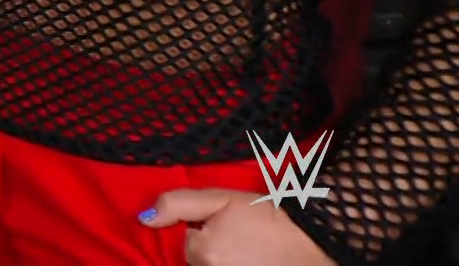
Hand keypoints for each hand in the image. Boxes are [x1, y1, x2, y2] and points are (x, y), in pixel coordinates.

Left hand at [141, 189, 334, 264]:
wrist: (314, 241)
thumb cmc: (267, 217)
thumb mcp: (221, 200)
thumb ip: (178, 205)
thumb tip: (144, 218)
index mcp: (204, 252)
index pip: (186, 243)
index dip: (203, 231)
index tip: (226, 226)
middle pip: (196, 261)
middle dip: (212, 250)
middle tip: (240, 239)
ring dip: (223, 260)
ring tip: (247, 252)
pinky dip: (234, 264)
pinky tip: (251, 260)